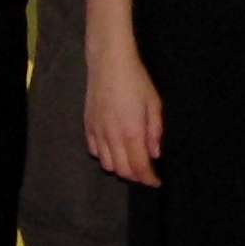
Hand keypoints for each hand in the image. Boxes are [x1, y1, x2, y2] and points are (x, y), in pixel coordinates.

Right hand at [84, 42, 162, 186]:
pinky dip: (105, 157)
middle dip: (136, 176)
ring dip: (120, 168)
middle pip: (123, 170)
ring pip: (107, 164)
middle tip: (147, 173)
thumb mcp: (154, 104)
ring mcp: (97, 133)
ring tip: (131, 163)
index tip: (157, 182)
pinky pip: (95, 151)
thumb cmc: (136, 80)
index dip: (149, 179)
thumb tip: (155, 154)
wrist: (109, 63)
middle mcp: (112, 137)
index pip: (139, 167)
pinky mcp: (87, 126)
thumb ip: (155, 131)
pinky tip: (114, 150)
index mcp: (131, 133)